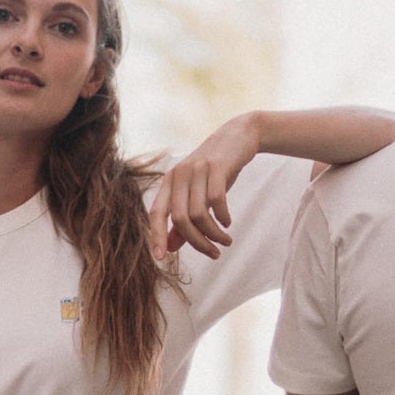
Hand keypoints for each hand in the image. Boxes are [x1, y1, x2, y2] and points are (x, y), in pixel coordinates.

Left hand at [150, 112, 260, 259]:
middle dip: (197, 242)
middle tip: (214, 254)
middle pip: (180, 219)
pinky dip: (222, 217)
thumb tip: (171, 248)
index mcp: (169, 182)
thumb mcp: (197, 193)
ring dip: (213, 234)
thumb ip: (182, 219)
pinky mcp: (216, 167)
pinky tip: (228, 223)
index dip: (156, 236)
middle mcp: (179, 175)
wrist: (238, 136)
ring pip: (199, 213)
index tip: (160, 258)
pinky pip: (216, 200)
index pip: (156, 213)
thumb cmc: (215, 170)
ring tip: (225, 242)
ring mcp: (197, 169)